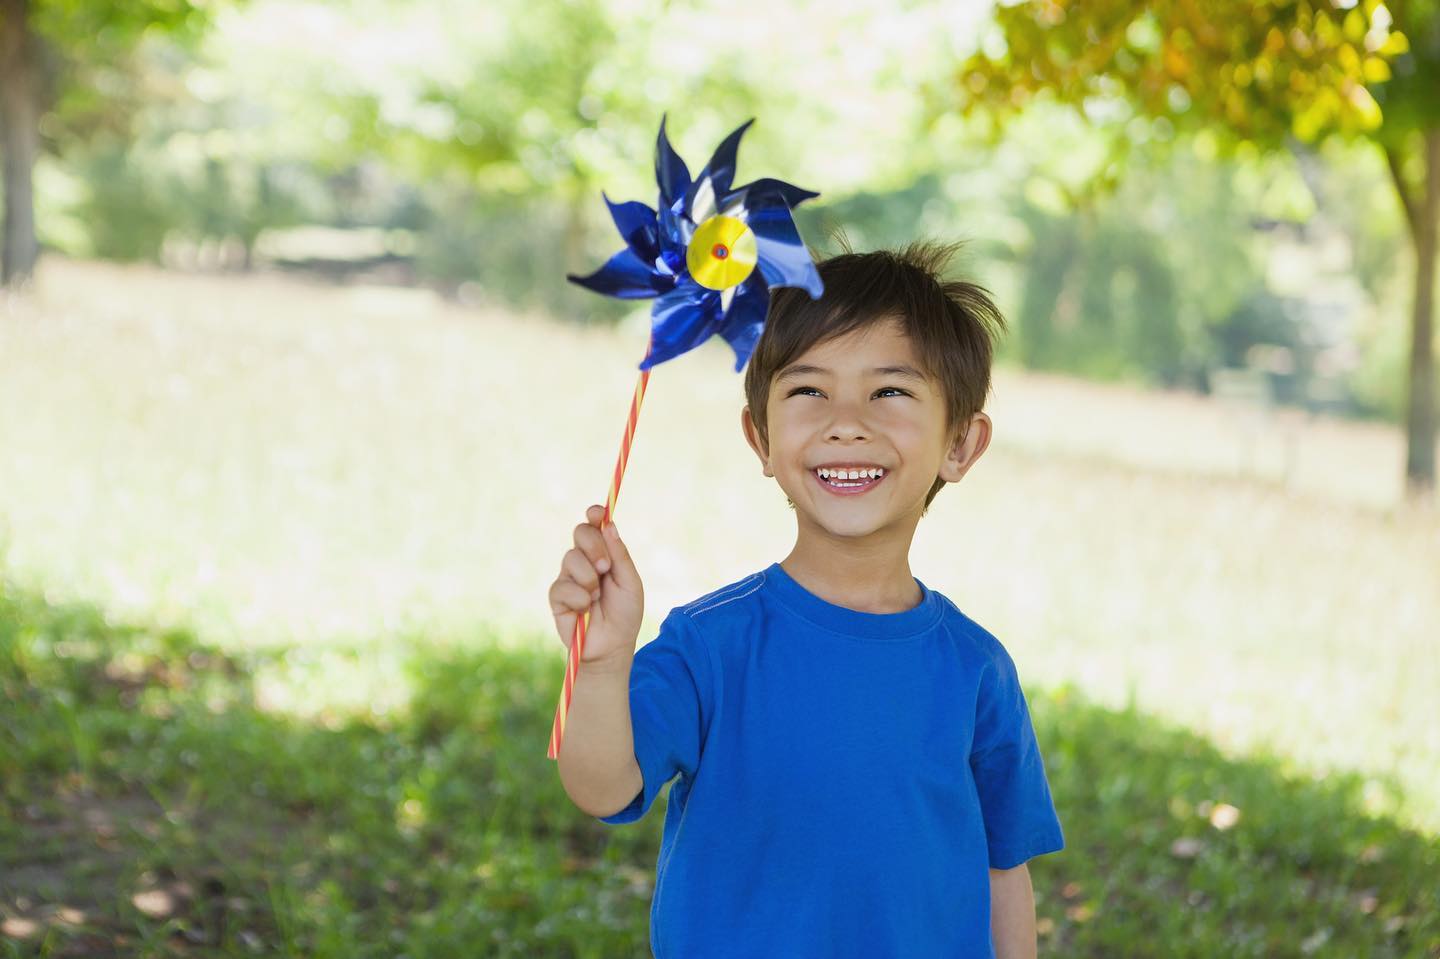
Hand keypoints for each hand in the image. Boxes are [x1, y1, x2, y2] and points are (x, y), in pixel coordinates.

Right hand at [548, 505, 643, 666]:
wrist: (612, 646)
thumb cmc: (625, 614)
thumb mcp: (630, 583)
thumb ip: (620, 555)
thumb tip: (610, 524)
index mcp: (604, 554)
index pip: (595, 526)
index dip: (595, 515)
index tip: (598, 513)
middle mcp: (585, 561)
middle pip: (580, 532)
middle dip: (594, 546)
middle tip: (605, 567)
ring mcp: (569, 577)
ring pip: (571, 558)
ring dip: (588, 579)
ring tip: (597, 598)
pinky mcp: (557, 596)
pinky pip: (563, 585)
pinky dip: (579, 598)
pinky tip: (585, 610)